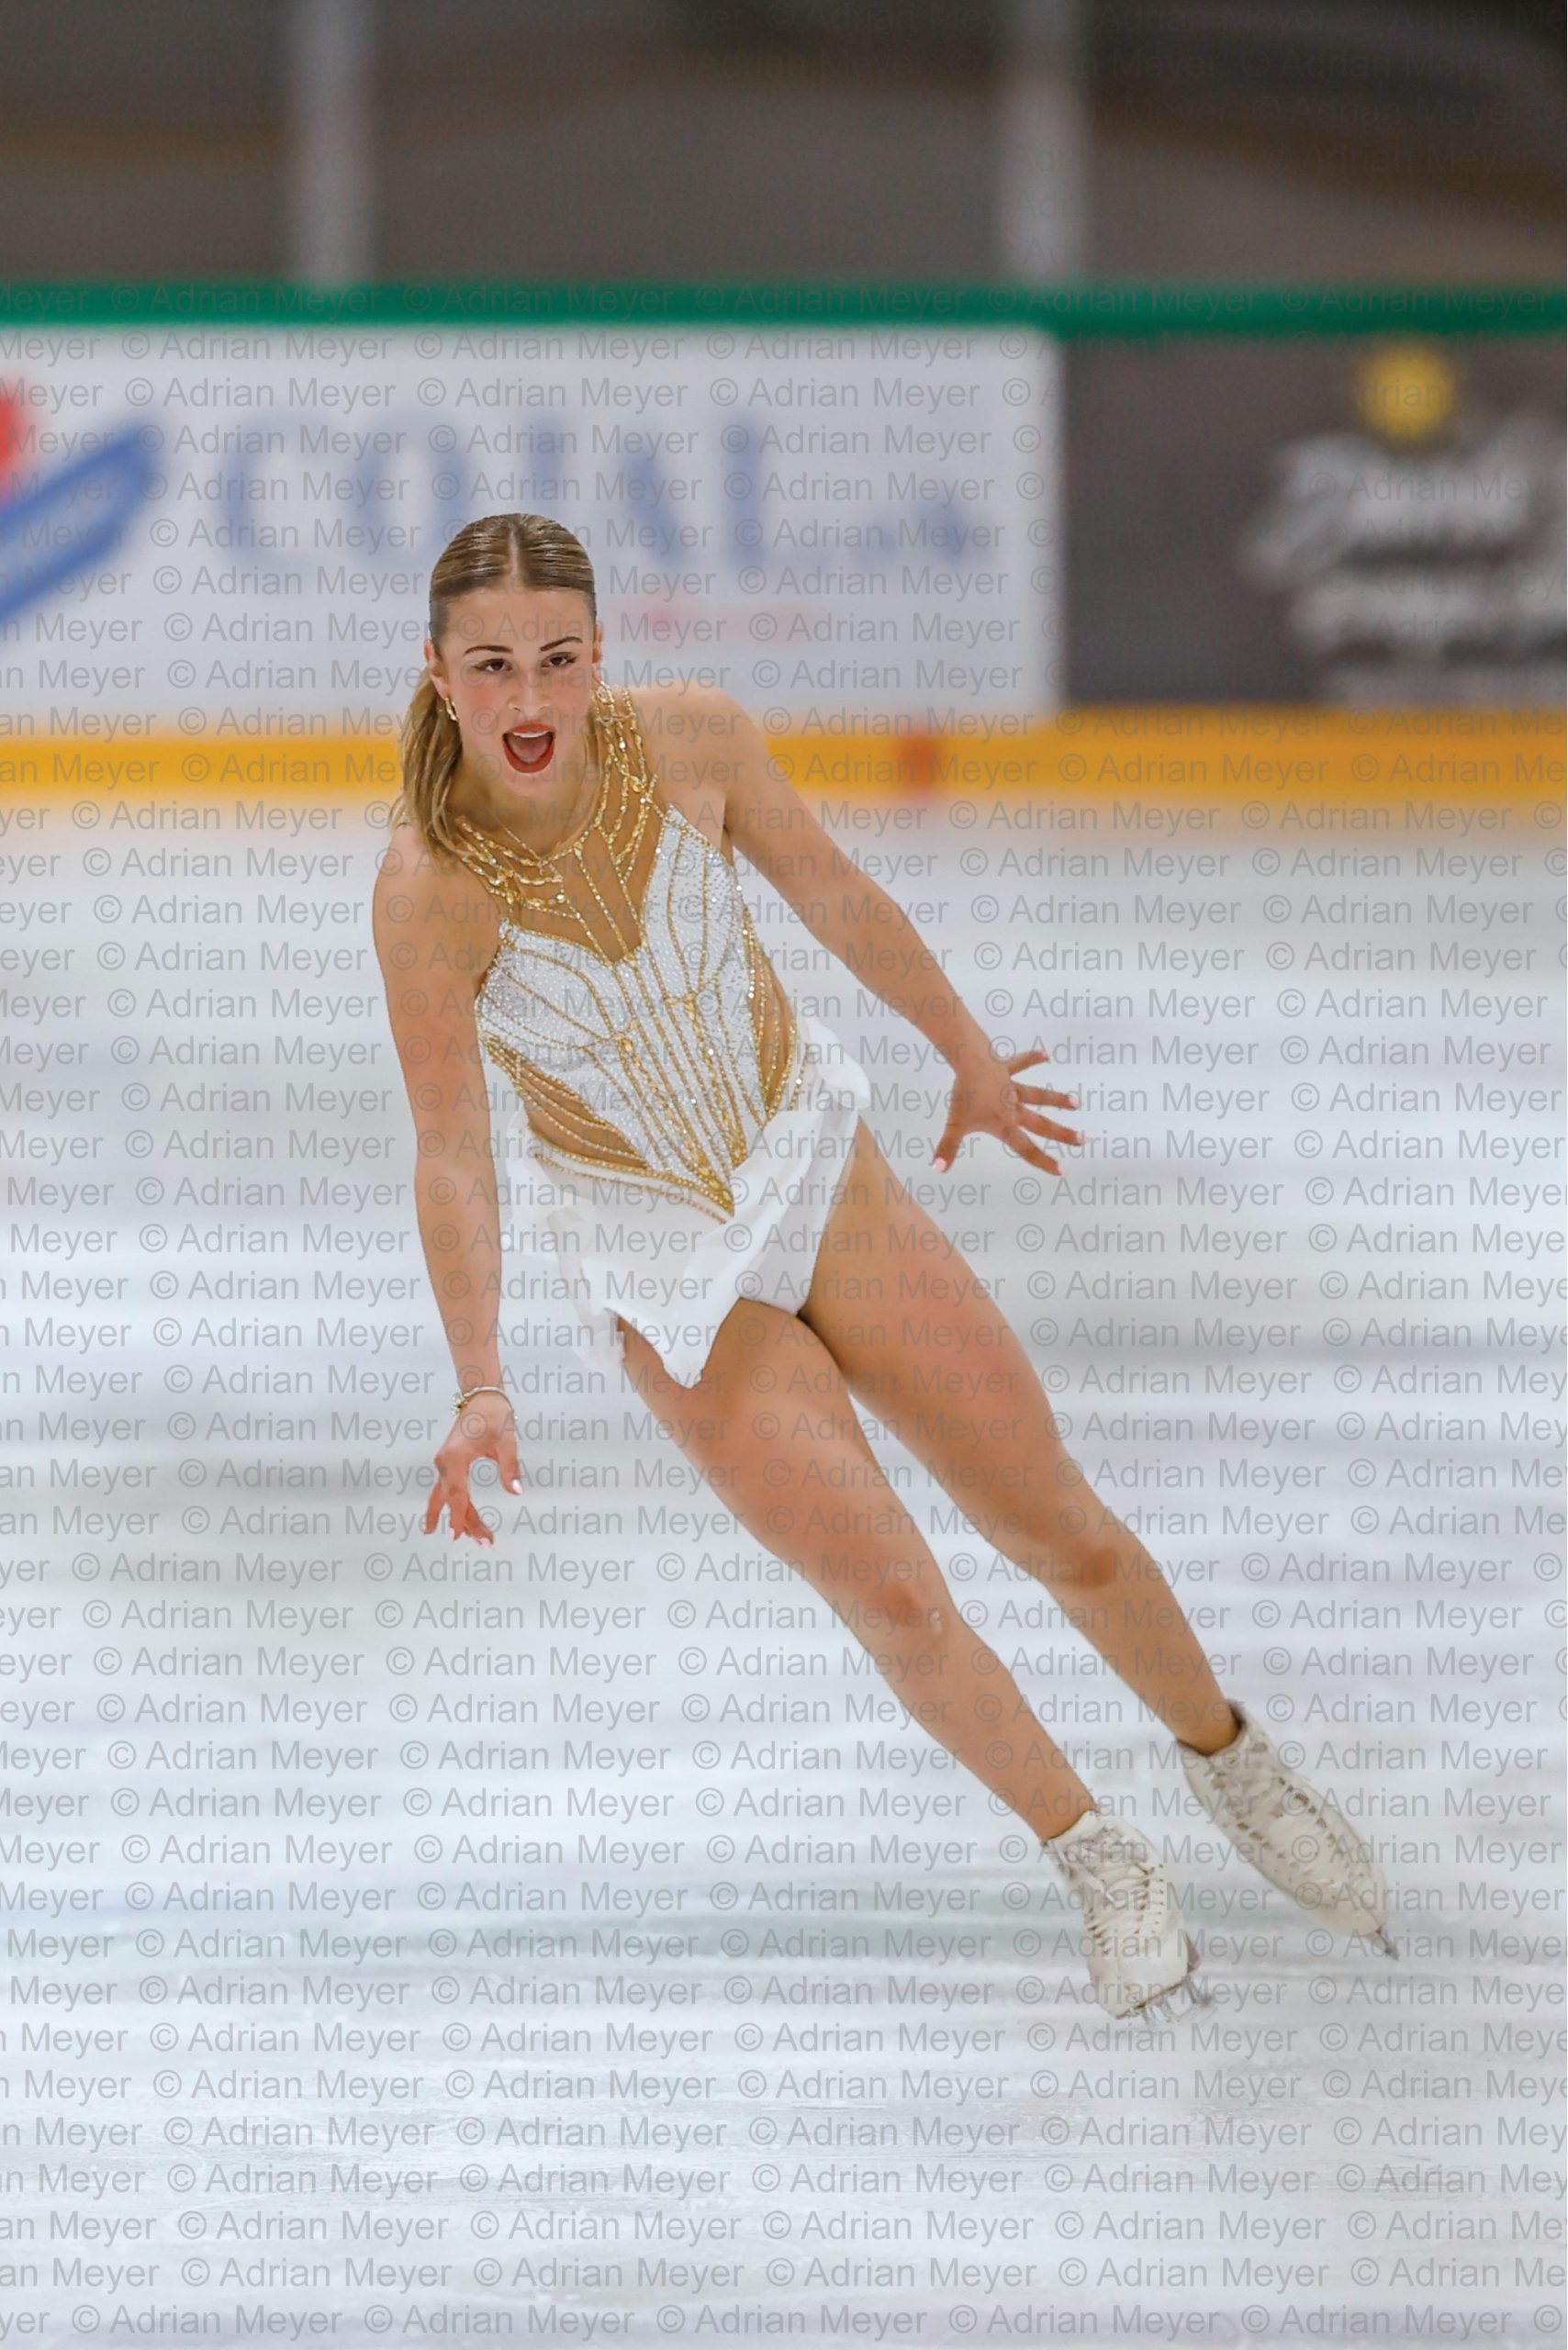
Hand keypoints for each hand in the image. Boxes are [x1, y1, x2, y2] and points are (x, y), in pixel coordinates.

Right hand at [424, 1391, 524, 1544]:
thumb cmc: (495, 1416)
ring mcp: (444, 1463)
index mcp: (455, 1458)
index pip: (457, 1494)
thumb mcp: (507, 1439)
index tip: (457, 1537)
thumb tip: (516, 1492)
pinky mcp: (448, 1463)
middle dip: (467, 1523)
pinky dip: (447, 1505)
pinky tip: (438, 1520)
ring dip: (454, 1517)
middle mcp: (444, 1462)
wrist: (481, 1397)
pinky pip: (445, 1490)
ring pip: (447, 1497)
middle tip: (486, 1544)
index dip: (458, 1516)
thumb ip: (509, 1466)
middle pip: (454, 1500)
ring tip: (457, 1539)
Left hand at [932, 1044, 1081, 1176]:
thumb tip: (937, 1170)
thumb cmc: (964, 1095)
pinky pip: (1021, 1063)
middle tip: (1083, 1140)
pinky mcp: (1006, 1069)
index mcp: (1004, 1124)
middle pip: (1041, 1124)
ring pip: (1039, 1095)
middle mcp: (1013, 1108)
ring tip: (1077, 1103)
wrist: (971, 1063)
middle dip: (1062, 1134)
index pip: (1026, 1148)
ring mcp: (1012, 1088)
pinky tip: (1046, 1054)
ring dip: (1057, 1099)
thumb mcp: (955, 1125)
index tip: (1062, 1170)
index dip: (1043, 1161)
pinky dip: (1033, 1058)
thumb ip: (947, 1149)